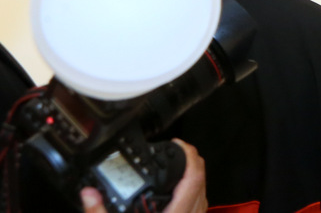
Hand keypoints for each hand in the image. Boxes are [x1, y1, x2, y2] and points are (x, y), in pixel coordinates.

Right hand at [81, 140, 206, 212]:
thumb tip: (88, 194)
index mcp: (177, 212)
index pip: (194, 175)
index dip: (188, 154)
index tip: (178, 143)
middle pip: (201, 178)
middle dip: (190, 160)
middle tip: (176, 150)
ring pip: (203, 190)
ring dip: (193, 175)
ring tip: (177, 165)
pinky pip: (198, 202)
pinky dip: (191, 190)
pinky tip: (176, 190)